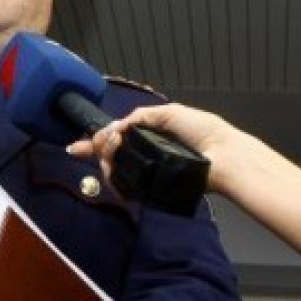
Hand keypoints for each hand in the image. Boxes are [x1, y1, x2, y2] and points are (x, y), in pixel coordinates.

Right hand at [67, 103, 230, 194]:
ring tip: (111, 158)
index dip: (96, 142)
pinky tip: (114, 179)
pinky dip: (116, 181)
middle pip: (111, 152)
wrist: (224, 157)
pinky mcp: (154, 187)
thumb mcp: (170, 113)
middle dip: (101, 147)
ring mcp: (149, 170)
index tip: (76, 148)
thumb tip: (115, 129)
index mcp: (151, 133)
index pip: (118, 136)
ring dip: (107, 161)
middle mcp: (147, 152)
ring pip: (115, 168)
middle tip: (106, 146)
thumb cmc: (203, 132)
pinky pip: (128, 185)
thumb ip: (141, 117)